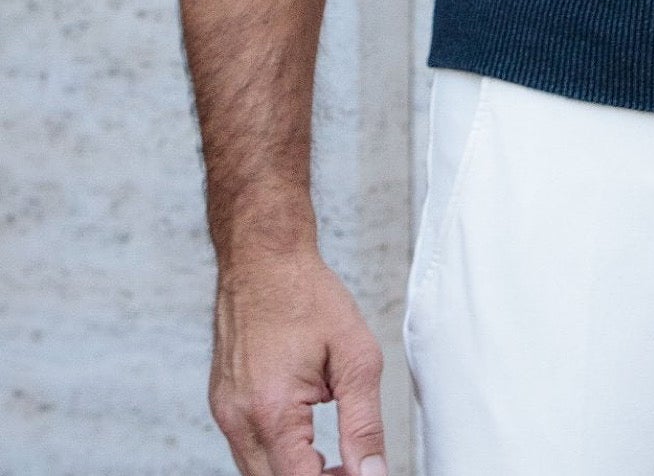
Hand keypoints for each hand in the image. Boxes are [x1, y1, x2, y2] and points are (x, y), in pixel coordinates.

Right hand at [208, 247, 386, 475]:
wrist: (263, 257)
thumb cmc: (306, 295)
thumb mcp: (355, 356)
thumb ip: (364, 423)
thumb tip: (372, 473)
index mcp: (271, 411)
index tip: (359, 474)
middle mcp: (238, 420)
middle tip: (352, 469)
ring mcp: (225, 413)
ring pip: (259, 472)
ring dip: (295, 472)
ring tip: (335, 458)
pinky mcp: (223, 404)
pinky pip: (249, 449)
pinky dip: (278, 454)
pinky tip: (307, 437)